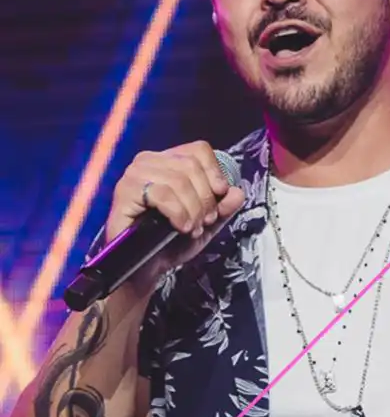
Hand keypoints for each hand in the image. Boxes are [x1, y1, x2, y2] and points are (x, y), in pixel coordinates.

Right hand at [106, 141, 244, 289]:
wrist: (147, 267)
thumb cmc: (172, 241)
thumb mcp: (206, 223)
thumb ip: (224, 207)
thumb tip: (238, 192)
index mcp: (169, 161)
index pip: (198, 150)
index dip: (214, 171)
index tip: (221, 194)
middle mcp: (149, 161)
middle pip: (191, 165)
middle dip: (206, 197)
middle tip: (205, 220)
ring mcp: (135, 175)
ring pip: (178, 180)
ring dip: (193, 208)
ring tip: (193, 227)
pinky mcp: (124, 192)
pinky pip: (161, 194)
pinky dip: (178, 212)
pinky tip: (181, 226)